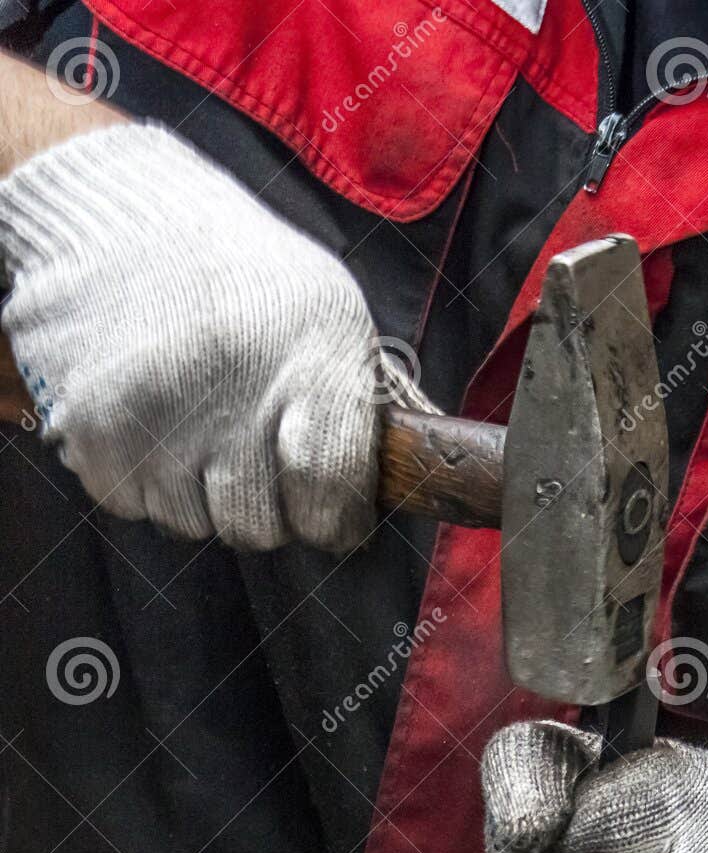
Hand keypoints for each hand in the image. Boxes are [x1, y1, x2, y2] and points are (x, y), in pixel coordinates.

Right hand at [0, 124, 432, 548]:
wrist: (122, 219)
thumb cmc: (246, 283)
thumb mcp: (327, 317)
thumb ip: (353, 413)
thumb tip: (362, 509)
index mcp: (311, 356)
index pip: (330, 492)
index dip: (334, 519)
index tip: (330, 514)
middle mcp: (234, 386)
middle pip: (259, 526)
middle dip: (262, 506)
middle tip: (249, 450)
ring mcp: (157, 412)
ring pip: (192, 522)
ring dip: (196, 492)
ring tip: (192, 419)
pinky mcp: (93, 428)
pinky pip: (133, 504)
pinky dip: (142, 477)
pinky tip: (149, 417)